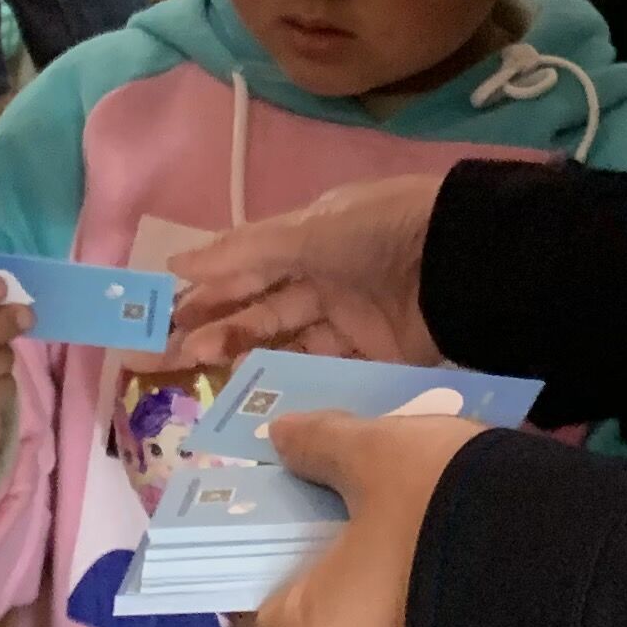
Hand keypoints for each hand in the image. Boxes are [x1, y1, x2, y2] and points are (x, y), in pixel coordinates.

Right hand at [159, 169, 452, 380]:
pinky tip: (253, 395)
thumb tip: (176, 265)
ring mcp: (350, 317)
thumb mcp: (307, 231)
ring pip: (285, 341)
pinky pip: (323, 368)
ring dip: (243, 355)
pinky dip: (290, 379)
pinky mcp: (375, 354)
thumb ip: (242, 253)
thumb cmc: (378, 231)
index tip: (163, 316)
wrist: (462, 261)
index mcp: (310, 237)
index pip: (247, 267)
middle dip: (214, 329)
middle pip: (261, 309)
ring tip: (200, 369)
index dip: (208, 290)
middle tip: (168, 356)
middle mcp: (326, 276)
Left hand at [229, 404, 483, 626]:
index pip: (243, 624)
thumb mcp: (383, 455)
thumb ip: (323, 446)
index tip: (269, 549)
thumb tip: (284, 437)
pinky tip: (424, 611)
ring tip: (376, 590)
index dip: (248, 582)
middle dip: (294, 626)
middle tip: (317, 570)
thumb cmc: (449, 516)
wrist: (572, 581)